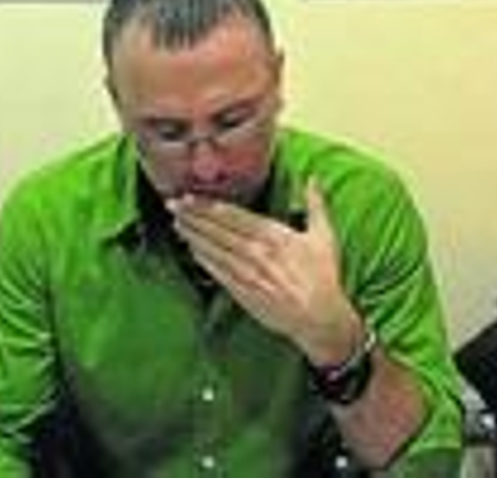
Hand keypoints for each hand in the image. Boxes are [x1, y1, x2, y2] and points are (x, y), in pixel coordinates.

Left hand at [170, 179, 359, 364]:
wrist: (320, 318)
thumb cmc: (323, 276)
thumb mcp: (324, 236)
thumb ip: (315, 204)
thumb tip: (312, 178)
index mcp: (274, 235)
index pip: (233, 216)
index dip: (208, 206)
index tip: (190, 197)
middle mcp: (257, 252)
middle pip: (218, 230)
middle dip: (193, 216)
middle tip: (172, 205)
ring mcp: (248, 274)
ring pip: (214, 250)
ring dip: (194, 236)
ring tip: (177, 224)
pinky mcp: (244, 293)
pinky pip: (219, 273)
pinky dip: (204, 260)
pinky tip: (192, 250)